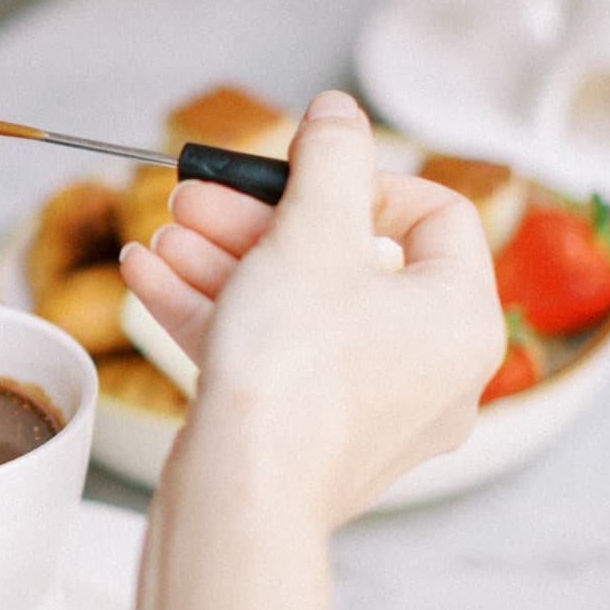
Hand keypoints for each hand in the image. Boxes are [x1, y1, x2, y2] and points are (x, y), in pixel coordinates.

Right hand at [121, 92, 502, 526]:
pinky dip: (216, 312)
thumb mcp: (310, 233)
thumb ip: (329, 159)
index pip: (435, 216)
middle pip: (347, 260)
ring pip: (297, 308)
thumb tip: (339, 112)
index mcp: (460, 318)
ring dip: (224, 259)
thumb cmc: (294, 374)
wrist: (241, 497)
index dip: (361, 178)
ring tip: (162, 231)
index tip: (298, 175)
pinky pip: (271, 356)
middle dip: (259, 219)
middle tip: (202, 195)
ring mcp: (367, 409)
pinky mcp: (308, 438)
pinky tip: (149, 275)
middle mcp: (428, 369)